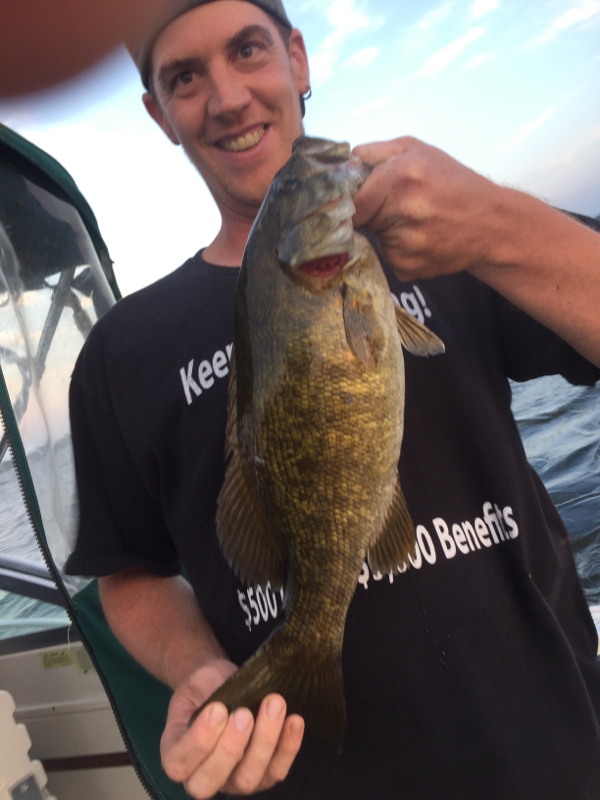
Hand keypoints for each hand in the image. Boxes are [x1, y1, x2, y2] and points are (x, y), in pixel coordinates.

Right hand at [160, 659, 304, 797]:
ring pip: (248, 779)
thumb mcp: (197, 684)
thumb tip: (229, 703)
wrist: (222, 685)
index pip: (180, 763)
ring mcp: (234, 781)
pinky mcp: (263, 776)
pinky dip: (288, 746)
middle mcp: (202, 777)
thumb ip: (205, 696)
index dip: (198, 741)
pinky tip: (293, 720)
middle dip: (230, 747)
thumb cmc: (206, 688)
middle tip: (244, 713)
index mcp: (176, 755)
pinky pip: (277, 770)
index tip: (216, 709)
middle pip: (211, 781)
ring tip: (273, 705)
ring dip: (263, 743)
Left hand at [352, 137, 505, 280]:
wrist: (492, 225)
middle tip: (403, 207)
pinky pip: (388, 258)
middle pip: (363, 219)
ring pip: (376, 239)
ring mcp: (406, 242)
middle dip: (375, 213)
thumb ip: (378, 151)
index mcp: (402, 174)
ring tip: (418, 223)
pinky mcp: (408, 267)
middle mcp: (403, 209)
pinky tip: (422, 240)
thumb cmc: (454, 183)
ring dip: (388, 232)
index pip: (354, 198)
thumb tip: (347, 161)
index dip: (358, 199)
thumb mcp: (420, 151)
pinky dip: (399, 251)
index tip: (367, 199)